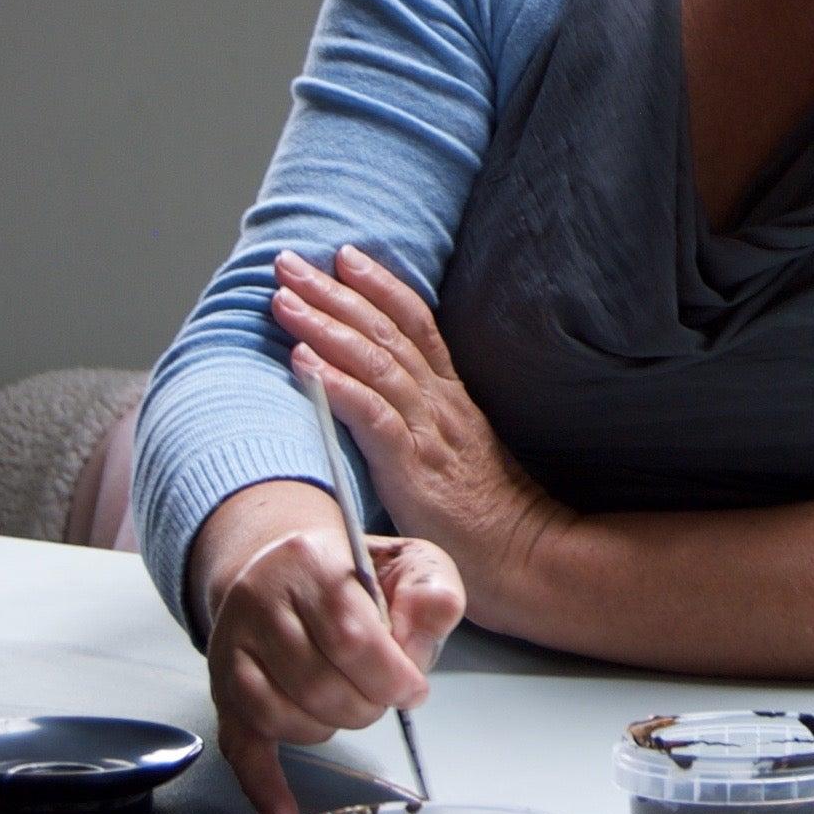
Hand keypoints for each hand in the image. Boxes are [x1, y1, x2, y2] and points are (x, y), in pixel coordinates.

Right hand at [201, 491, 463, 813]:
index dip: (389, 675)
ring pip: (281, 716)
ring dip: (329, 726)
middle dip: (365, 704)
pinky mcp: (224, 691)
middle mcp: (259, 601)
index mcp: (309, 562)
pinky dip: (263, 788)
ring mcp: (233, 649)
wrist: (286, 565)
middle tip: (382, 696)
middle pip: (317, 683)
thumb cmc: (355, 571)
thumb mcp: (409, 562)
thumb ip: (430, 594)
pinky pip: (240, 748)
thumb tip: (420, 637)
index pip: (349, 636)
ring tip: (348, 703)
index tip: (411, 689)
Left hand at [271, 244, 564, 614]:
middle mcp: (440, 402)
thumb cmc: (489, 520)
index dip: (379, 285)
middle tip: (287, 261)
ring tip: (283, 300)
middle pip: (384, 330)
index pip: (416, 323)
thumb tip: (384, 413)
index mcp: (451, 397)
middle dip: (333, 291)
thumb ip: (427, 428)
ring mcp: (429, 430)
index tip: (344, 256)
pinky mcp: (415, 465)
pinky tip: (302, 363)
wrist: (529, 557)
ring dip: (324, 325)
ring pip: (373, 361)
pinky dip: (335, 383)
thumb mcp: (461, 456)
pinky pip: (371, 414)